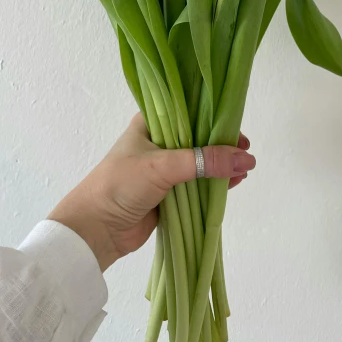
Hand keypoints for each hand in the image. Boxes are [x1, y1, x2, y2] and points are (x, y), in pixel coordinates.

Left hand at [48, 113, 255, 270]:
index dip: (213, 116)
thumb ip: (205, 161)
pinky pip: (197, 184)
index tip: (237, 125)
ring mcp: (164, 169)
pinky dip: (214, 184)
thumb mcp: (163, 166)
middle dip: (222, 143)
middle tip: (245, 150)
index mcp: (150, 124)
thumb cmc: (121, 184)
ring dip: (221, 165)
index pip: (188, 111)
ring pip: (200, 162)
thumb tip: (246, 159)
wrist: (95, 230)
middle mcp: (158, 142)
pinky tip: (233, 183)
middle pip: (198, 137)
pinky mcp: (169, 193)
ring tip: (244, 168)